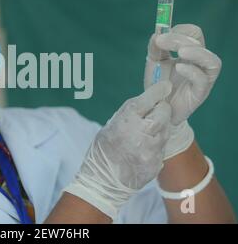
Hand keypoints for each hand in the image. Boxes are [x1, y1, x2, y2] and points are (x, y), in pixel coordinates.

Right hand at [64, 81, 171, 220]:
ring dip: (160, 127)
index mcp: (126, 120)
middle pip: (164, 112)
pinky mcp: (157, 162)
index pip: (149, 99)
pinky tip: (144, 148)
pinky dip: (156, 144)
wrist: (102, 182)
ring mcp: (151, 149)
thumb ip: (129, 115)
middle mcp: (142, 133)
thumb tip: (147, 102)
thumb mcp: (111, 126)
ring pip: (166, 129)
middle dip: (161, 109)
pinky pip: (162, 147)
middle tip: (155, 111)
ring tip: (146, 132)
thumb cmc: (102, 151)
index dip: (158, 90)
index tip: (165, 86)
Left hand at [144, 24, 221, 158]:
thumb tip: (157, 33)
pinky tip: (179, 68)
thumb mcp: (154, 63)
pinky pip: (203, 80)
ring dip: (197, 53)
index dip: (180, 30)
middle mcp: (198, 63)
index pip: (193, 33)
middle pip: (199, 42)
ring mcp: (202, 78)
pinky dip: (192, 71)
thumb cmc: (158, 85)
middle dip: (180, 39)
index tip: (162, 35)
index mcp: (189, 53)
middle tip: (161, 41)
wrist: (156, 109)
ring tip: (180, 52)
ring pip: (212, 61)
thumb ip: (155, 48)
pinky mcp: (200, 93)